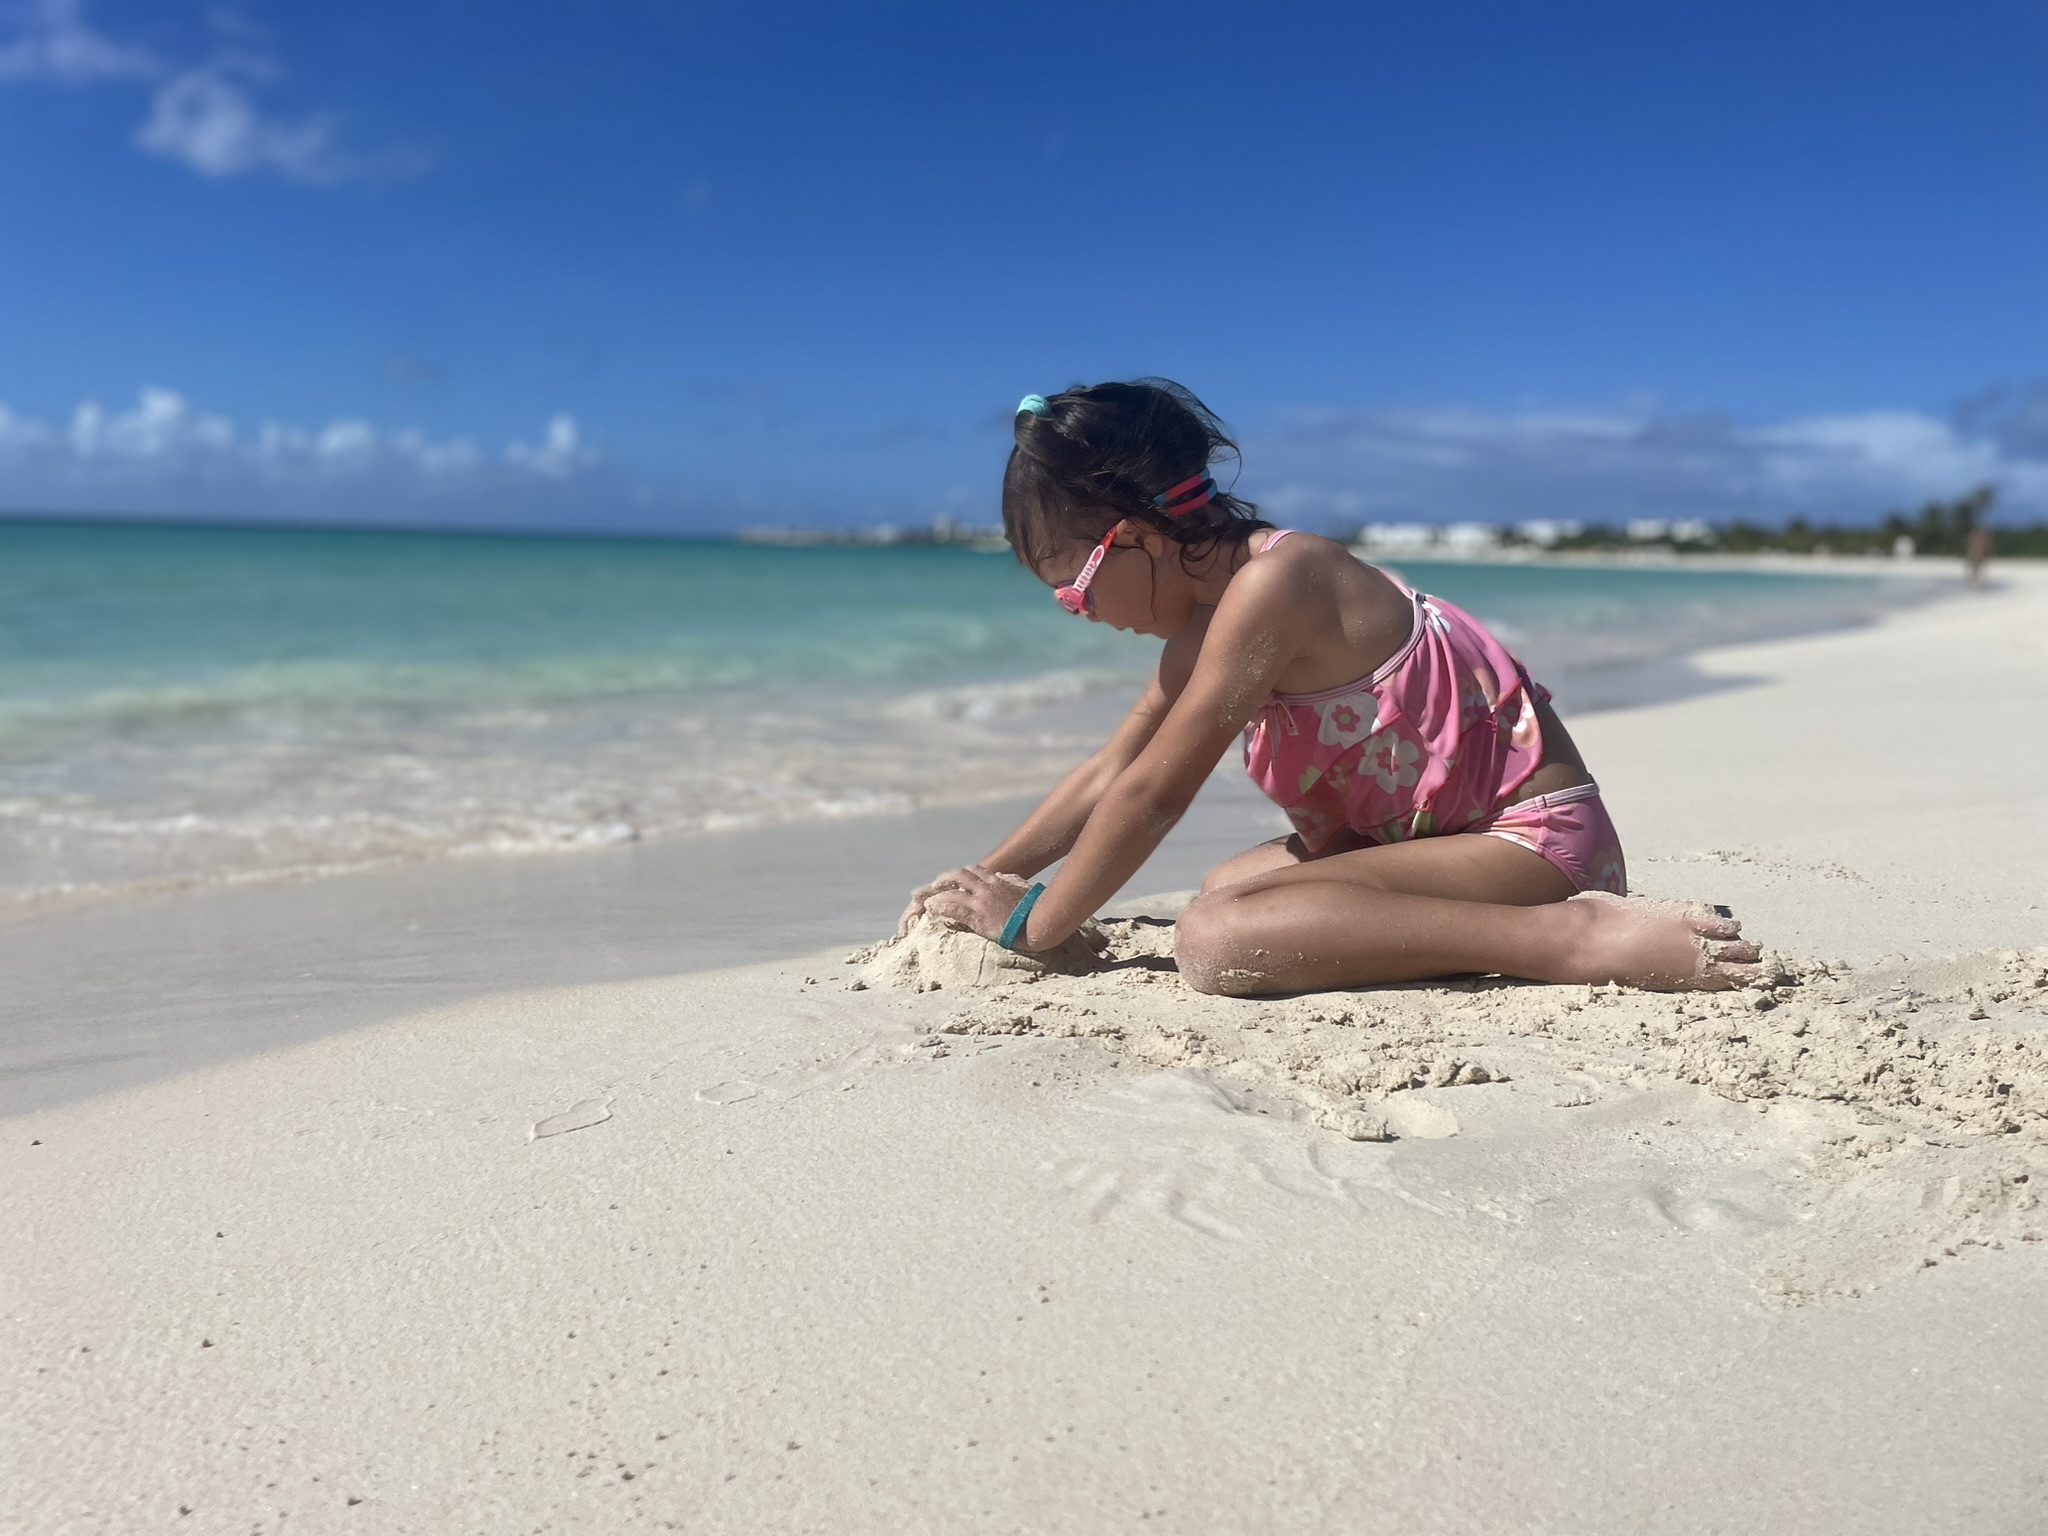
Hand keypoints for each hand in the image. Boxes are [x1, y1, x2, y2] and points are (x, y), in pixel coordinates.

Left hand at [915, 866, 1039, 948]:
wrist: (1038, 924)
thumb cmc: (1035, 908)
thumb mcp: (1023, 889)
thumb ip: (1012, 881)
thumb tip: (1003, 876)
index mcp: (998, 881)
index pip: (976, 870)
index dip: (962, 874)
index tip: (953, 879)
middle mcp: (987, 888)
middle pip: (959, 876)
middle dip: (944, 879)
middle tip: (935, 886)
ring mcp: (981, 902)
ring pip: (952, 893)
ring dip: (938, 896)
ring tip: (927, 903)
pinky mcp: (978, 917)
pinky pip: (953, 911)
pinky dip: (940, 910)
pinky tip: (932, 913)